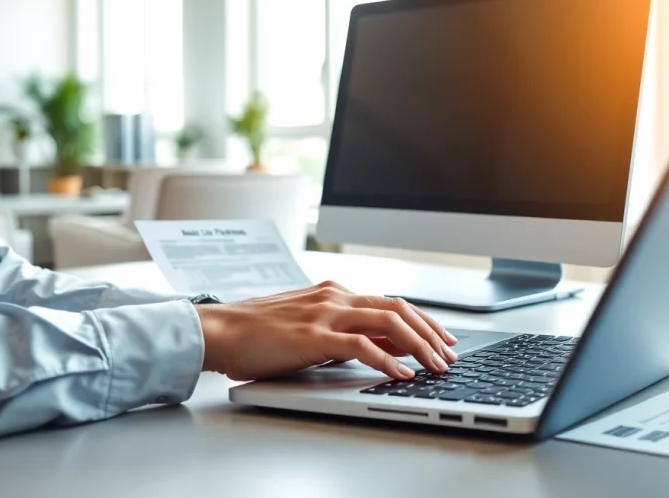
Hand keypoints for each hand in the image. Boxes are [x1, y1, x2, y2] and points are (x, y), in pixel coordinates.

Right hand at [194, 281, 458, 380]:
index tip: (442, 339)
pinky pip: (361, 346)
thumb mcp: (307, 326)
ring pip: (388, 322)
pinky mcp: (313, 336)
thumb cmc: (256, 332)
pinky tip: (402, 374)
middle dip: (431, 332)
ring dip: (419, 345)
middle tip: (450, 355)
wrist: (218, 330)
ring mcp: (325, 314)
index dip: (422, 321)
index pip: (390, 302)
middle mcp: (334, 298)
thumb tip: (377, 348)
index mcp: (334, 293)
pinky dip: (387, 360)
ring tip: (436, 366)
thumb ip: (340, 331)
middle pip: (398, 308)